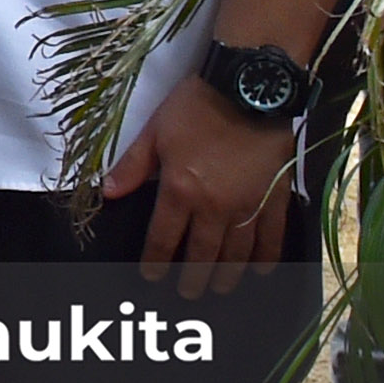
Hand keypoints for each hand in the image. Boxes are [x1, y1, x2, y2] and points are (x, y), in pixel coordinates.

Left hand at [104, 76, 299, 298]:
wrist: (248, 89)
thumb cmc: (196, 107)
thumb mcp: (155, 132)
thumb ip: (132, 166)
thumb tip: (108, 193)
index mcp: (180, 190)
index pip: (164, 238)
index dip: (156, 262)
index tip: (151, 277)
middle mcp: (215, 205)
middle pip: (202, 254)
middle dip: (192, 278)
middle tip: (187, 294)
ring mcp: (249, 204)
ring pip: (237, 253)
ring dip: (227, 275)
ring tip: (219, 289)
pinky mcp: (276, 197)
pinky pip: (272, 236)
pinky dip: (267, 257)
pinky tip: (261, 271)